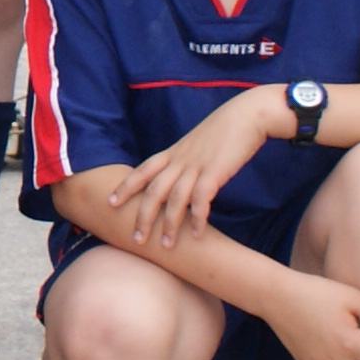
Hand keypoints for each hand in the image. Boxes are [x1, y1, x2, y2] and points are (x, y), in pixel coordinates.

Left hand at [102, 91, 273, 249]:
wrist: (248, 114)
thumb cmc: (225, 130)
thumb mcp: (198, 142)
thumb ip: (186, 158)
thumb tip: (182, 174)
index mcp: (174, 152)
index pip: (143, 170)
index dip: (125, 186)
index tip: (110, 202)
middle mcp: (180, 160)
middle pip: (153, 190)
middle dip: (143, 216)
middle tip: (136, 240)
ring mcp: (196, 166)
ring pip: (174, 199)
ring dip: (170, 224)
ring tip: (166, 245)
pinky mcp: (215, 172)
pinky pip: (201, 200)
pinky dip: (198, 218)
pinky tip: (197, 234)